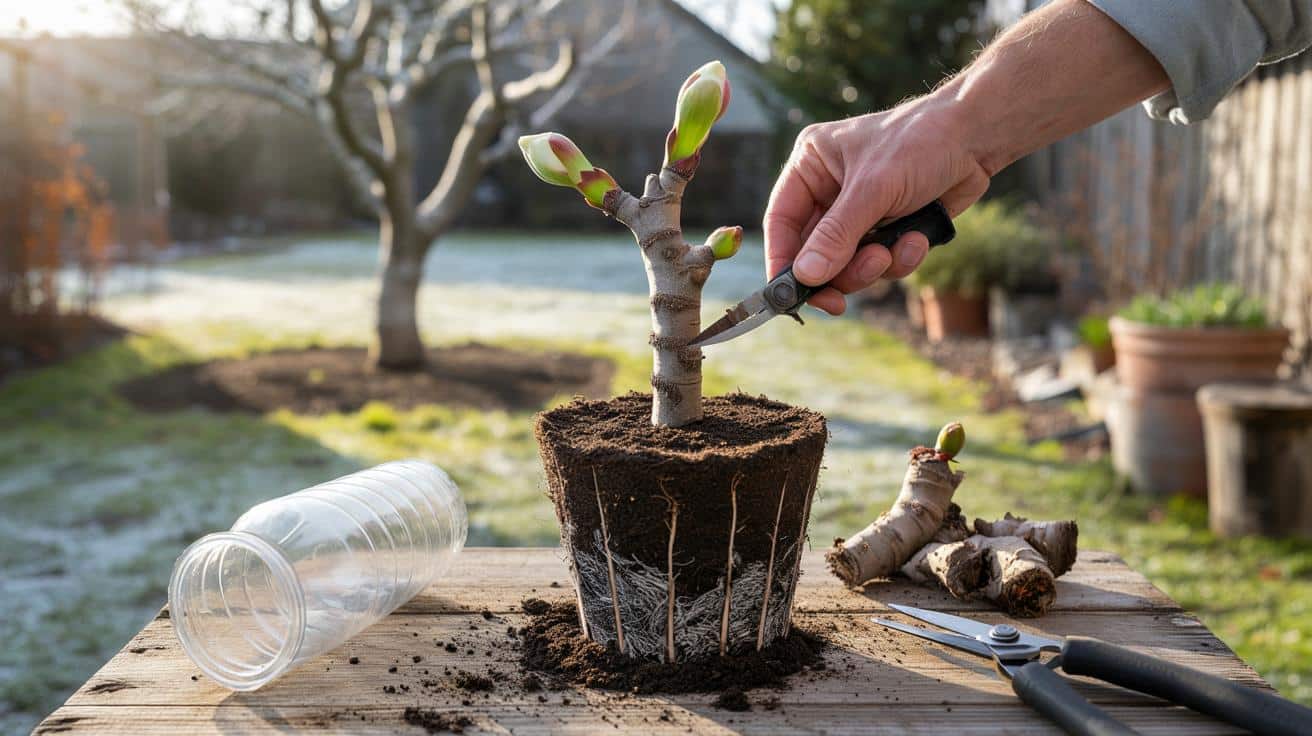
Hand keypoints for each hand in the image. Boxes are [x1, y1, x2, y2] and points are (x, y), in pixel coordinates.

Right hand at [764, 97, 990, 314]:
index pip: (781, 222)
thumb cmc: (920, 142)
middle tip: (862, 278)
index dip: (783, 261)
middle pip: (814, 252)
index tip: (791, 296)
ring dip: (874, 267)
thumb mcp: (873, 189)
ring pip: (848, 265)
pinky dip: (900, 259)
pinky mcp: (887, 228)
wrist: (977, 138)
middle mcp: (828, 190)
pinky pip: (880, 263)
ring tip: (897, 250)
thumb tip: (804, 277)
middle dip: (840, 270)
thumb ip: (837, 236)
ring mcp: (858, 212)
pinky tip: (919, 240)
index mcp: (811, 166)